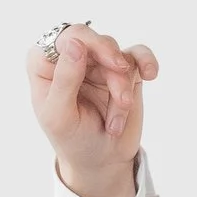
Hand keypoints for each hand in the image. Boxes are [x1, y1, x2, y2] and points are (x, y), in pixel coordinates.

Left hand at [27, 24, 158, 196]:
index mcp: (45, 65)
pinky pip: (138, 54)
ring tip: (117, 119)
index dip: (89, 43)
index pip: (65, 36)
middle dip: (112, 71)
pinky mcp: (122, 70)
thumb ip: (64, 79)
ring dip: (123, 88)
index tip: (110, 63)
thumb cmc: (73, 139)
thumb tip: (74, 43)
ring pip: (118, 55)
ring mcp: (97, 63)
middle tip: (122, 99)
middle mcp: (71, 58)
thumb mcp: (60, 116)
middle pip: (95, 41)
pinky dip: (147, 62)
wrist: (102, 160)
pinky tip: (151, 74)